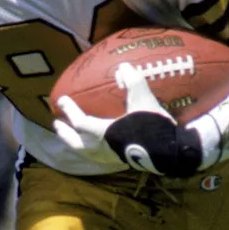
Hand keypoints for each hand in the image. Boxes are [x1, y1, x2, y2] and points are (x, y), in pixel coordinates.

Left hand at [56, 63, 202, 176]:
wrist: (172, 151)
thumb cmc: (153, 126)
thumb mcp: (143, 99)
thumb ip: (132, 81)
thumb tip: (123, 67)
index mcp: (103, 133)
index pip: (80, 122)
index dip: (70, 110)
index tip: (62, 100)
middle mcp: (103, 148)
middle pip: (77, 143)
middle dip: (65, 134)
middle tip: (56, 124)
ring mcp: (111, 157)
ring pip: (86, 153)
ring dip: (76, 144)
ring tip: (72, 137)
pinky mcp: (122, 162)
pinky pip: (98, 157)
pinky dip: (90, 151)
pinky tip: (95, 146)